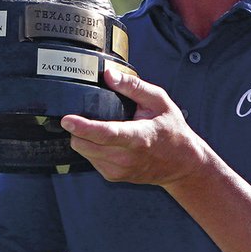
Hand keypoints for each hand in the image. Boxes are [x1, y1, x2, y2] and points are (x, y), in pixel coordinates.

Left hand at [60, 68, 208, 185]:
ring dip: (83, 138)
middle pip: (86, 145)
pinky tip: (106, 141)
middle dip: (77, 129)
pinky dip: (91, 148)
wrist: (183, 163)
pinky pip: (90, 159)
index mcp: (138, 137)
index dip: (83, 127)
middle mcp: (126, 157)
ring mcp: (119, 170)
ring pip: (84, 152)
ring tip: (100, 127)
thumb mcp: (159, 101)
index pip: (106, 134)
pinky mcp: (114, 176)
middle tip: (82, 115)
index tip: (67, 119)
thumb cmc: (172, 130)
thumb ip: (133, 86)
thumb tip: (109, 75)